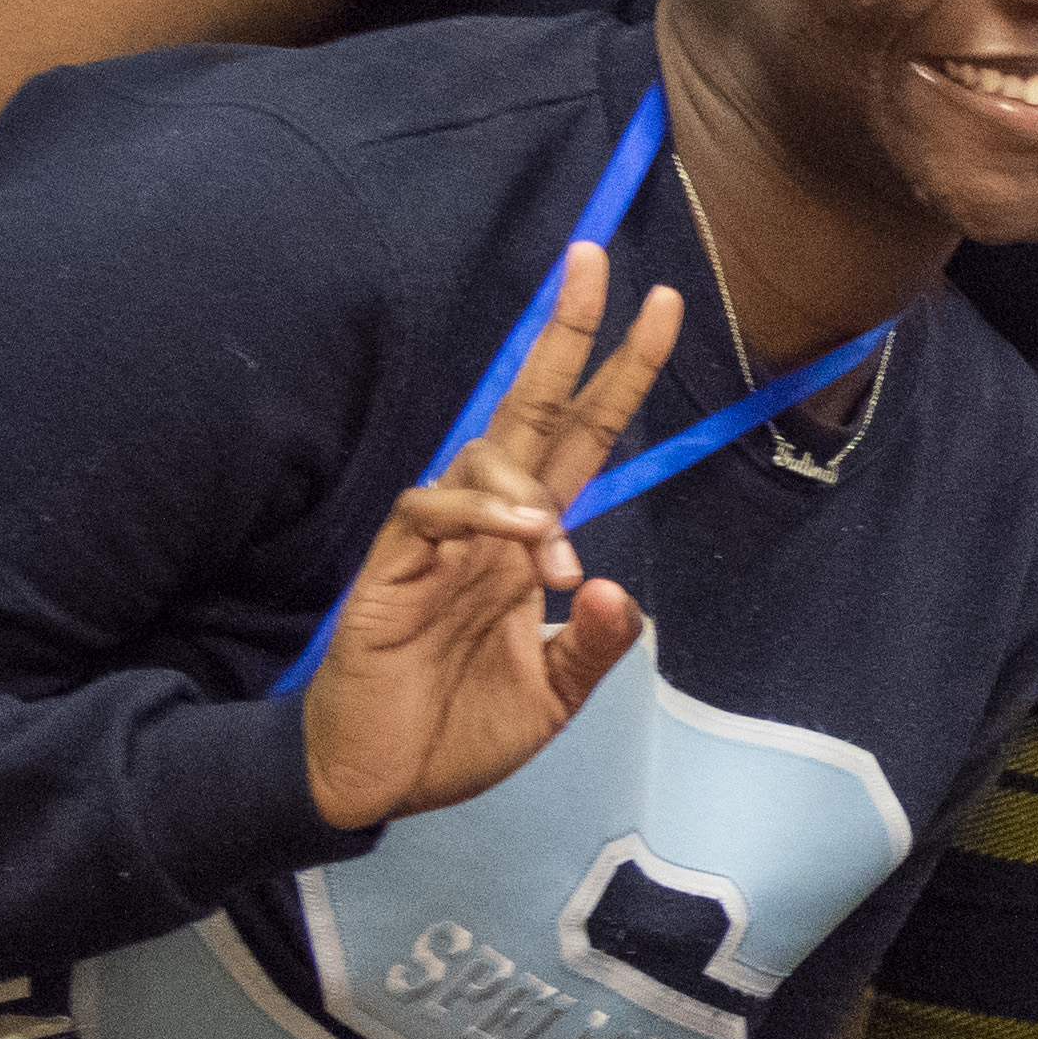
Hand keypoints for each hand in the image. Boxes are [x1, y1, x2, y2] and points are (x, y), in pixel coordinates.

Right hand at [297, 243, 683, 834]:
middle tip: (594, 258)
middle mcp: (486, 528)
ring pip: (482, 455)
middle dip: (563, 337)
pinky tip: (520, 536)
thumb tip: (620, 591)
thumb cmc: (455, 730)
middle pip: (528, 411)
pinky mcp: (390, 568)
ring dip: (531, 487)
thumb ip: (594, 646)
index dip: (617, 377)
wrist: (375, 780)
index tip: (663, 308)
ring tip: (551, 552)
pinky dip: (479, 511)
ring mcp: (436, 542)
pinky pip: (430, 508)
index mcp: (528, 546)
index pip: (578, 441)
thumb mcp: (553, 696)